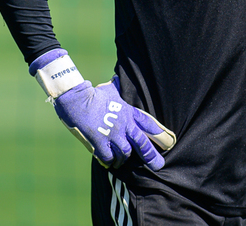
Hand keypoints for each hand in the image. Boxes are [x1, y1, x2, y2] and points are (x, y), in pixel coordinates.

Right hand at [54, 76, 175, 170]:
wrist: (76, 99)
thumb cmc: (93, 93)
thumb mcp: (110, 89)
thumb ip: (117, 89)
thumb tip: (116, 79)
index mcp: (128, 112)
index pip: (149, 124)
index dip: (160, 133)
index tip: (169, 142)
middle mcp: (123, 125)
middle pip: (142, 143)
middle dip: (151, 156)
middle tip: (159, 166)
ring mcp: (112, 135)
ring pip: (125, 154)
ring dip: (123, 159)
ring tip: (119, 162)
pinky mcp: (99, 142)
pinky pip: (108, 158)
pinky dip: (109, 162)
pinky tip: (108, 163)